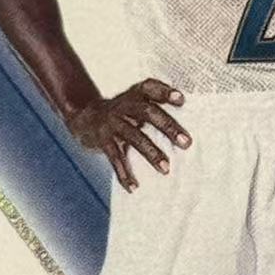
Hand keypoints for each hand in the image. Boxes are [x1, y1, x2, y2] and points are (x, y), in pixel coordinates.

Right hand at [67, 79, 189, 191]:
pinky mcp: (103, 140)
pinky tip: (133, 187)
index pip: (150, 87)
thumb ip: (157, 109)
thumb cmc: (124, 113)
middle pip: (147, 112)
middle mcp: (123, 106)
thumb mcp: (136, 103)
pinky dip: (124, 174)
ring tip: (166, 169)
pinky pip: (115, 158)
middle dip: (168, 127)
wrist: (86, 117)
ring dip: (151, 153)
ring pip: (134, 136)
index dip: (165, 92)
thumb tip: (188, 131)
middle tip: (186, 143)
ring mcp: (112, 123)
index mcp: (134, 95)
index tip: (181, 99)